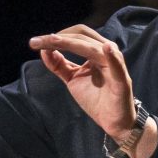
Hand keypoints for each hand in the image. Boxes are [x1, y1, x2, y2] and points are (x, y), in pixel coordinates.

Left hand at [31, 25, 140, 146]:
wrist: (112, 122)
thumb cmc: (95, 99)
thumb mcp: (72, 79)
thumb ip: (59, 65)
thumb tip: (44, 50)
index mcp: (95, 51)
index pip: (76, 36)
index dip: (57, 35)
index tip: (36, 42)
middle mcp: (106, 53)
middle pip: (82, 36)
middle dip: (59, 37)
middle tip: (37, 42)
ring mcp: (115, 65)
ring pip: (92, 48)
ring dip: (71, 42)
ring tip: (52, 41)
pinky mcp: (121, 80)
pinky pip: (117, 66)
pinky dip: (112, 56)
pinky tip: (106, 49)